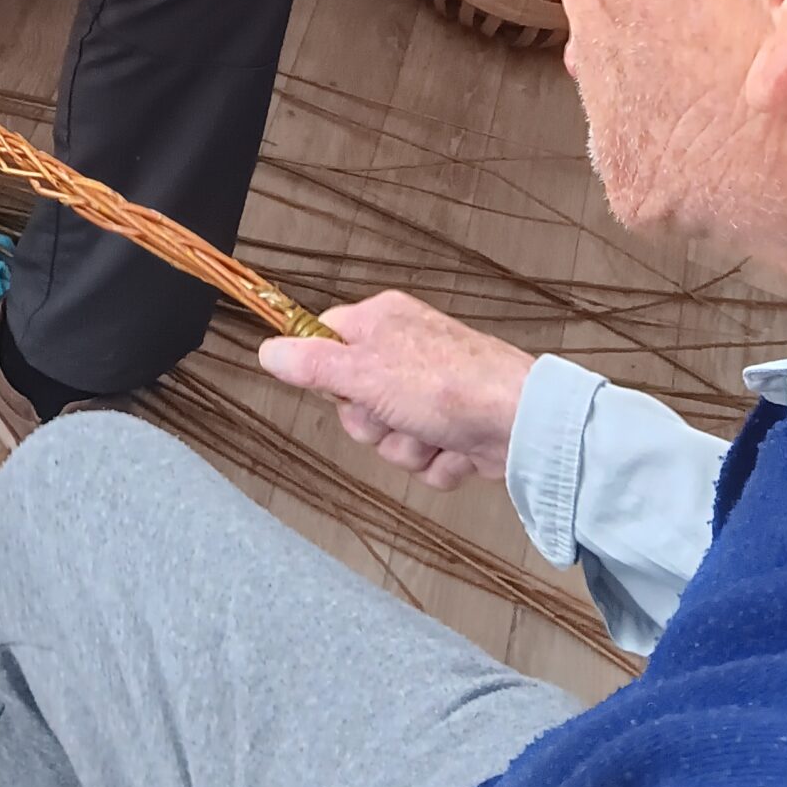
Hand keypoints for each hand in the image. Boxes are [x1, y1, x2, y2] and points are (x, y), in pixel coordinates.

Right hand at [258, 291, 532, 489]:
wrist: (520, 423)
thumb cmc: (448, 385)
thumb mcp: (364, 372)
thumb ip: (312, 364)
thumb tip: (266, 350)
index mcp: (381, 323)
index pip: (324, 343)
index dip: (327, 376)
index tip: (342, 388)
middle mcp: (405, 353)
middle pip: (352, 403)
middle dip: (373, 424)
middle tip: (395, 414)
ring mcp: (429, 394)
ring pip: (387, 438)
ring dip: (407, 448)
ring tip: (434, 434)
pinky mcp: (451, 430)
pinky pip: (422, 459)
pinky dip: (437, 462)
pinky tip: (457, 449)